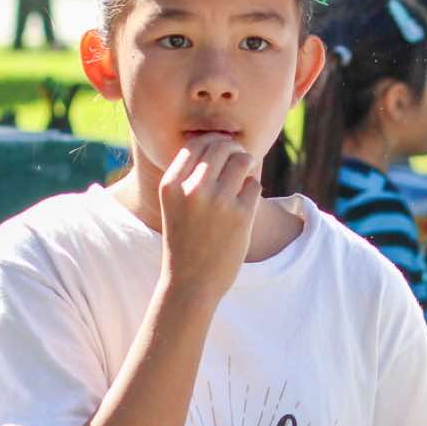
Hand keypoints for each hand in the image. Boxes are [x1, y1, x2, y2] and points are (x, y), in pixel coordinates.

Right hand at [157, 136, 260, 299]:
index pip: (196, 144)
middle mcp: (192, 189)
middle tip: (238, 158)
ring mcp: (218, 202)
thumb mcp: (175, 204)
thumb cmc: (185, 241)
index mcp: (171, 185)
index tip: (221, 150)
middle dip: (233, 148)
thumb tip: (223, 145)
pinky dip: (253, 188)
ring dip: (247, 164)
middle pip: (221, 147)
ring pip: (242, 160)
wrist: (190, 283)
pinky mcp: (241, 215)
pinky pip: (254, 184)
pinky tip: (245, 202)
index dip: (212, 142)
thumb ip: (190, 176)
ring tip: (245, 175)